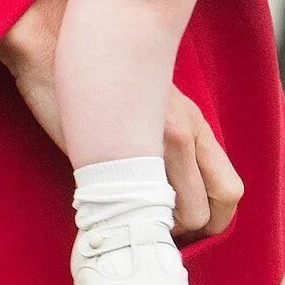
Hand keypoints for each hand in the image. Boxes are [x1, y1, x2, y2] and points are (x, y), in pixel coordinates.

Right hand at [0, 0, 243, 237]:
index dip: (212, 220)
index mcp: (194, 123)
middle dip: (194, 233)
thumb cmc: (94, 83)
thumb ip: (169, 148)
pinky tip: (119, 214)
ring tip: (136, 222)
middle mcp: (186, 132)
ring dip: (166, 231)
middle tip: (160, 231)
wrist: (53, 51)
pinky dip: (141, 224)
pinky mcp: (128, 150)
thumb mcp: (148, 107)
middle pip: (218, 208)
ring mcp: (160, 142)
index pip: (230, 190)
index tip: (182, 228)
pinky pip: (152, 208)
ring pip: (190, 216)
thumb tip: (168, 198)